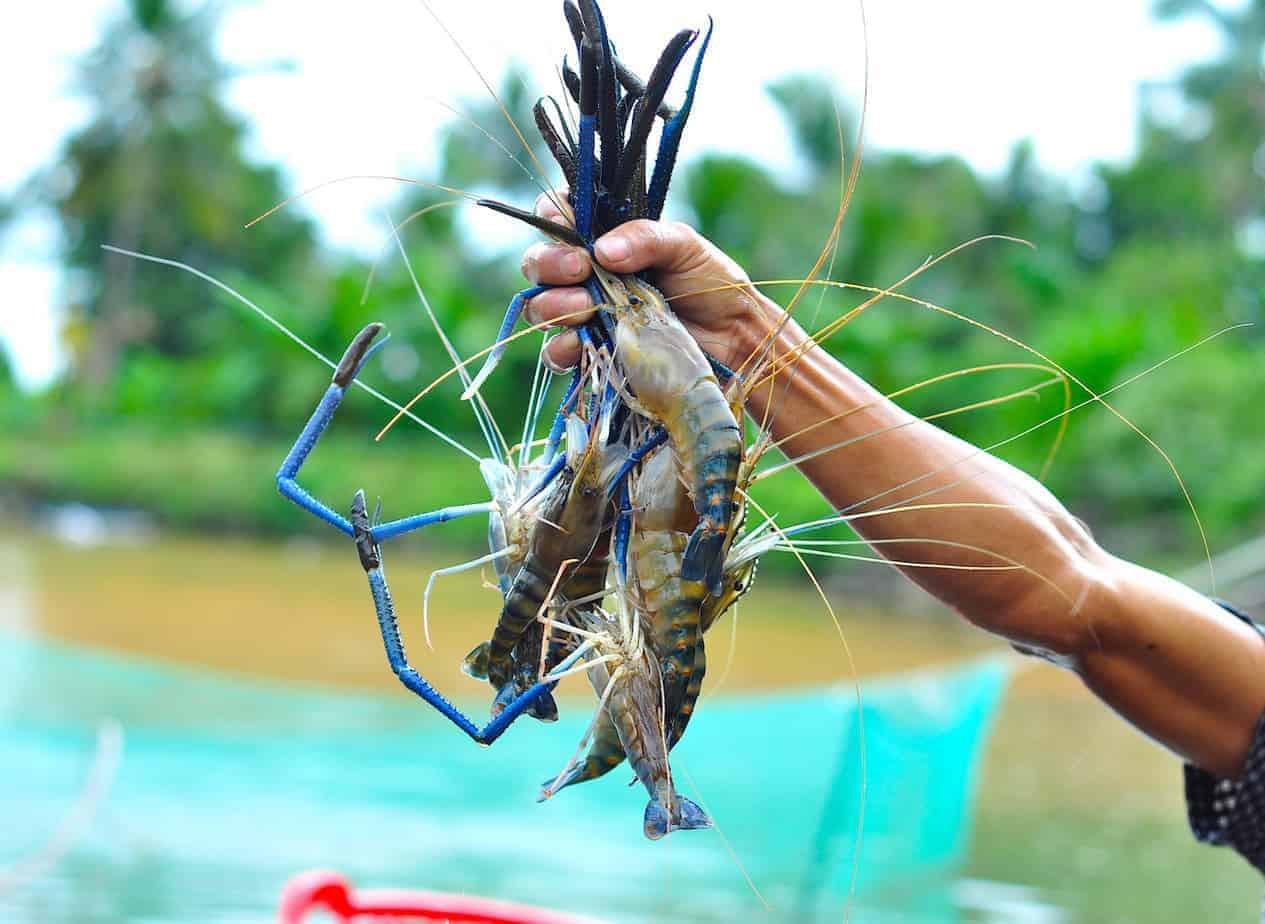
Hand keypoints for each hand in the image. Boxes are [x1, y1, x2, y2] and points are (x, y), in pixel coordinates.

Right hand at [518, 193, 783, 371]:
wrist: (732, 337)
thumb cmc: (711, 283)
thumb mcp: (684, 245)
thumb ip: (644, 237)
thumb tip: (603, 250)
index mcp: (605, 239)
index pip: (558, 217)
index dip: (551, 216)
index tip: (566, 226)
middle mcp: (587, 274)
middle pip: (539, 264)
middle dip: (550, 264)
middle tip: (581, 268)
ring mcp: (586, 314)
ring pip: (540, 307)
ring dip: (553, 304)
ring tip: (585, 306)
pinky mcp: (593, 352)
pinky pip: (557, 352)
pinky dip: (561, 347)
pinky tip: (579, 342)